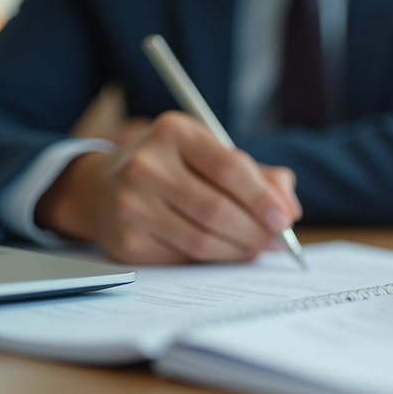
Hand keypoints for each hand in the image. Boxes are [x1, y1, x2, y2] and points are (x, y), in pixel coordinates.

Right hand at [35, 111, 302, 263]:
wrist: (102, 188)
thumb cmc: (172, 167)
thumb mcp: (208, 153)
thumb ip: (256, 174)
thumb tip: (289, 207)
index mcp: (174, 133)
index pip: (230, 168)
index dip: (264, 198)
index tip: (286, 217)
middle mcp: (146, 166)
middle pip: (217, 210)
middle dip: (257, 230)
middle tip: (277, 240)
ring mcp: (131, 206)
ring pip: (202, 240)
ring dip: (240, 250)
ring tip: (258, 247)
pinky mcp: (126, 242)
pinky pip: (183, 258)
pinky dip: (214, 260)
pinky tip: (227, 253)